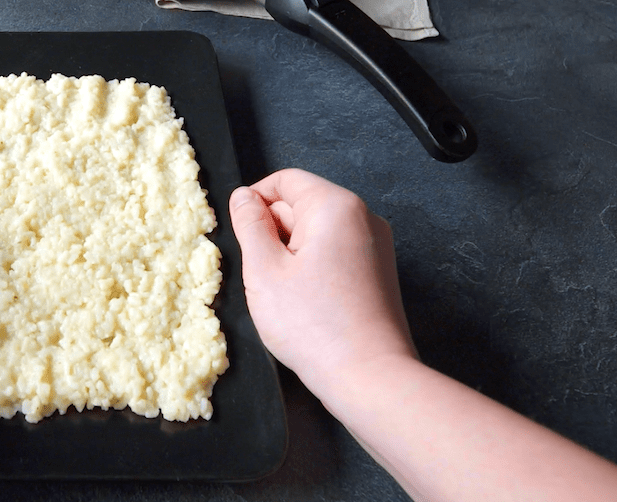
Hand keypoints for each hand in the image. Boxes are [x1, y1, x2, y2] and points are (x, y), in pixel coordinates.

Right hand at [229, 169, 414, 391]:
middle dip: (273, 232)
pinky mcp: (377, 272)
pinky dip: (312, 270)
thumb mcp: (264, 270)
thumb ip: (249, 225)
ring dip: (291, 255)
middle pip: (302, 205)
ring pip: (316, 233)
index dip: (254, 201)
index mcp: (335, 206)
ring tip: (284, 294)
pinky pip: (334, 255)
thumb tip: (243, 196)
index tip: (239, 232)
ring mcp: (375, 245)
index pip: (285, 180)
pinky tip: (305, 303)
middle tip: (262, 275)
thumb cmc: (315, 326)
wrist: (368, 376)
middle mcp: (363, 218)